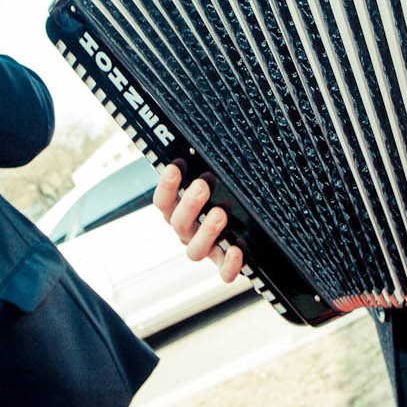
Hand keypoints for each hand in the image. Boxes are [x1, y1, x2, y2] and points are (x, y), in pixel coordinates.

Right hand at [153, 164, 244, 282]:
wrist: (243, 225)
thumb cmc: (222, 191)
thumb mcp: (211, 173)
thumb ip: (203, 160)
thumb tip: (203, 135)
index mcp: (177, 209)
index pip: (163, 200)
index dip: (166, 186)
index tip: (175, 167)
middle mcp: (187, 231)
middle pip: (178, 223)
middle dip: (189, 203)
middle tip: (202, 185)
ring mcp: (204, 248)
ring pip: (194, 250)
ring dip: (206, 232)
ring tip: (220, 213)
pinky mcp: (224, 263)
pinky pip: (223, 271)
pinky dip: (229, 265)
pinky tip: (237, 249)